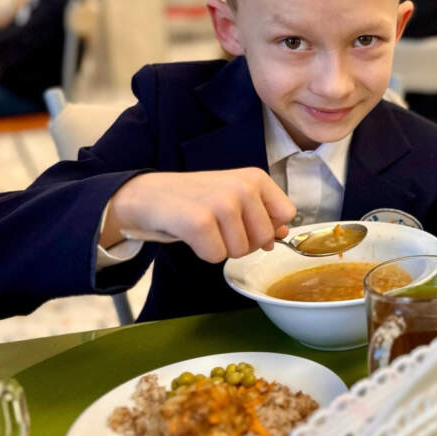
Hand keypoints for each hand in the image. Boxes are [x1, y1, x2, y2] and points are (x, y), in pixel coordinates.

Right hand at [102, 168, 296, 261]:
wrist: (149, 195)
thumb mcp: (234, 199)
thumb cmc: (195, 199)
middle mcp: (243, 187)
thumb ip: (261, 215)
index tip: (246, 223)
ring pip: (240, 251)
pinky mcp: (200, 221)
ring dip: (221, 248)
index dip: (268, 227)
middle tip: (219, 228)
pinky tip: (192, 235)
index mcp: (256, 178)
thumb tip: (281, 234)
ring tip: (204, 228)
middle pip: (264, 238)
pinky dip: (203, 253)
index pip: (287, 214)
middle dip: (243, 243)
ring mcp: (222, 203)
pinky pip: (216, 257)